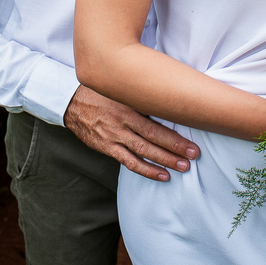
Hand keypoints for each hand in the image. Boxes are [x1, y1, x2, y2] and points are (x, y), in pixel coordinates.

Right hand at [63, 85, 199, 180]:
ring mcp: (114, 136)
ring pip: (143, 152)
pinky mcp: (107, 147)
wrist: (72, 102)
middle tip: (193, 157)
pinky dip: (146, 170)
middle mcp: (123, 122)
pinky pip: (128, 162)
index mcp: (129, 106)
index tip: (193, 142)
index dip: (175, 136)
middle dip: (175, 149)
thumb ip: (141, 97)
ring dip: (164, 161)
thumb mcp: (122, 89)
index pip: (156, 123)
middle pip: (153, 139)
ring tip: (182, 168)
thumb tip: (169, 100)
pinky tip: (161, 175)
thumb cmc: (102, 93)